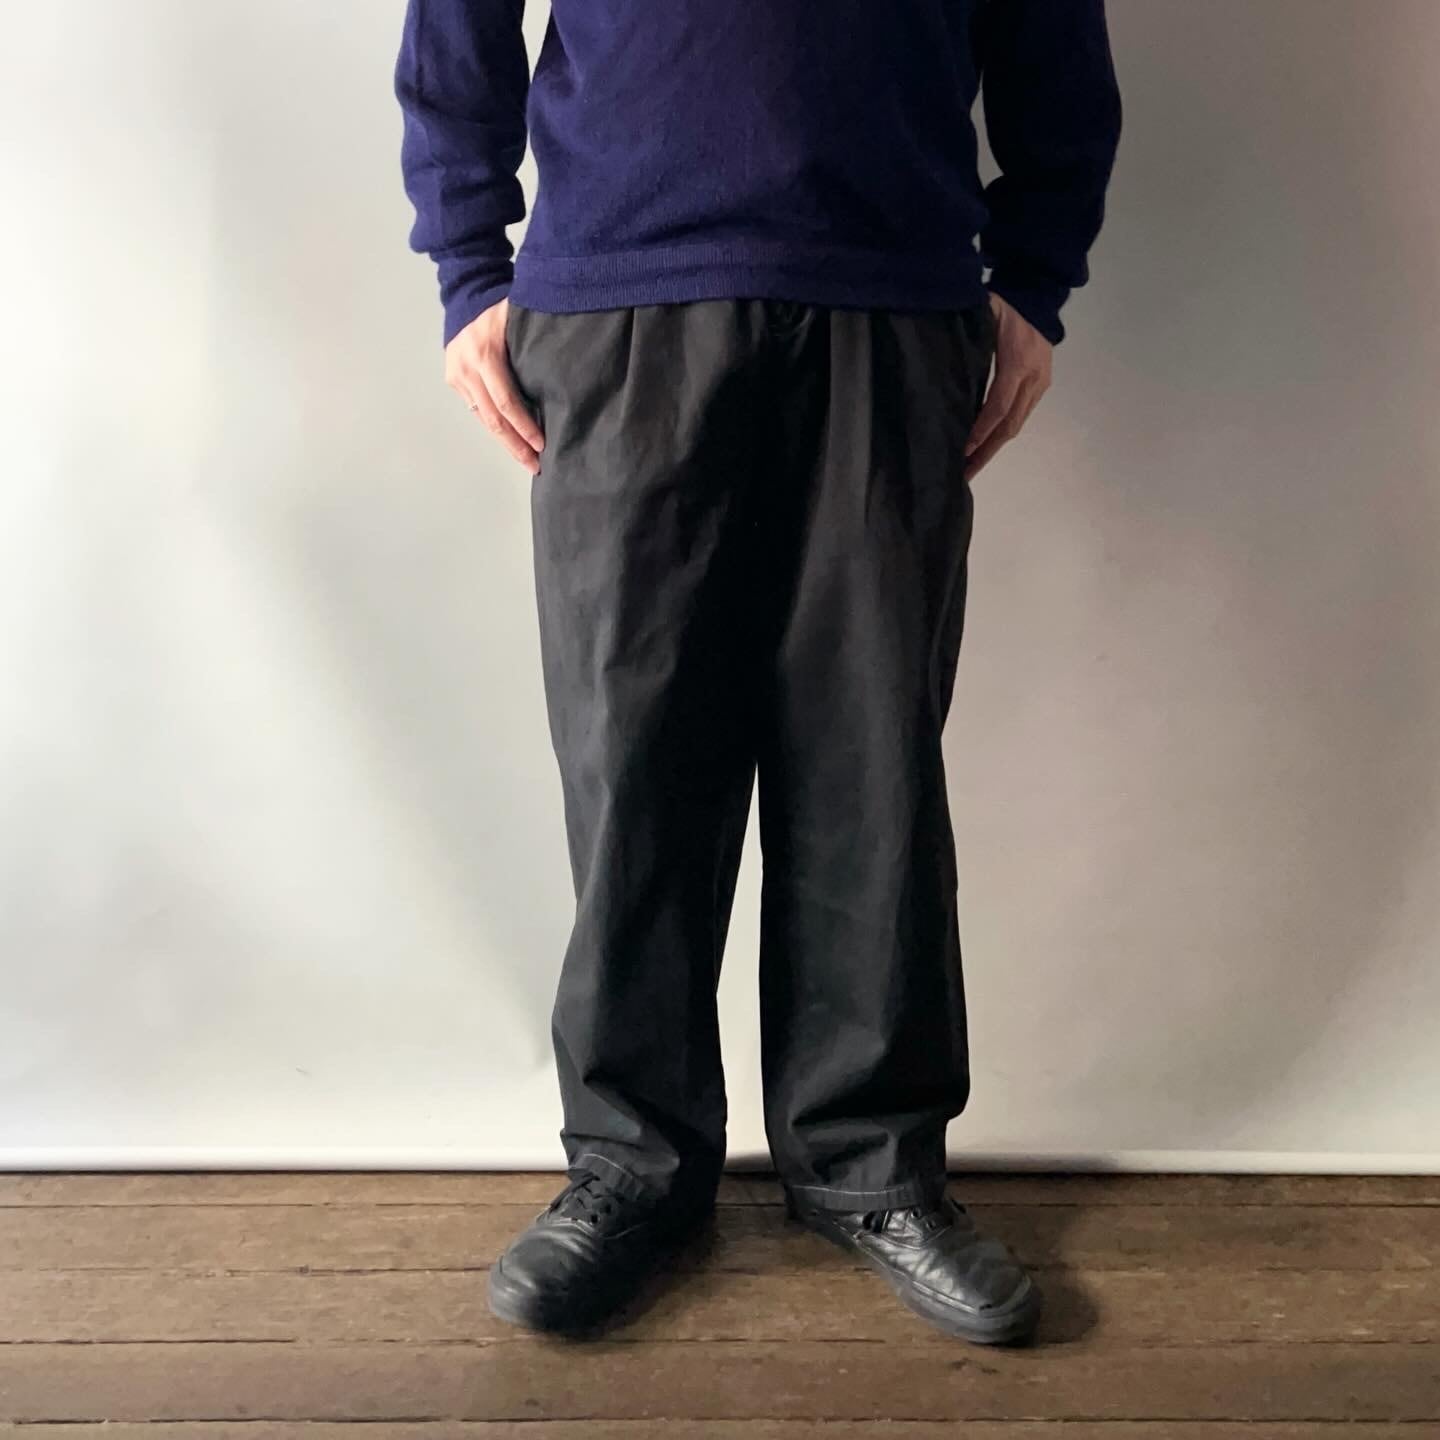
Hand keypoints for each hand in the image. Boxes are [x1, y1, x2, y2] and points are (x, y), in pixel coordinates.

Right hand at [445, 299, 544, 473]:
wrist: (465, 296)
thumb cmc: (500, 308)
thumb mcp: (518, 318)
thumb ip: (534, 343)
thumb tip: (566, 368)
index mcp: (484, 353)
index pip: (506, 401)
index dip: (524, 426)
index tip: (541, 444)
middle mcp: (466, 368)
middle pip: (493, 418)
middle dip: (515, 445)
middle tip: (535, 465)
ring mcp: (457, 376)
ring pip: (483, 419)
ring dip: (505, 442)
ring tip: (526, 459)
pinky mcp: (453, 381)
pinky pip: (477, 410)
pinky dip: (495, 427)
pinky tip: (512, 440)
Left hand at [964, 293, 1051, 480]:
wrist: (1039, 295)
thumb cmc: (1006, 303)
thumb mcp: (984, 316)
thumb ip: (968, 339)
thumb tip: (942, 364)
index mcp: (1017, 364)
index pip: (997, 407)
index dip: (980, 431)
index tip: (963, 450)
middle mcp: (1033, 378)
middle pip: (1009, 425)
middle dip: (986, 452)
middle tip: (965, 475)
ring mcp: (1040, 383)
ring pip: (1017, 424)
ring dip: (994, 447)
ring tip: (973, 466)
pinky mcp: (1042, 383)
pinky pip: (1022, 414)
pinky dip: (1003, 432)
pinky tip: (986, 444)